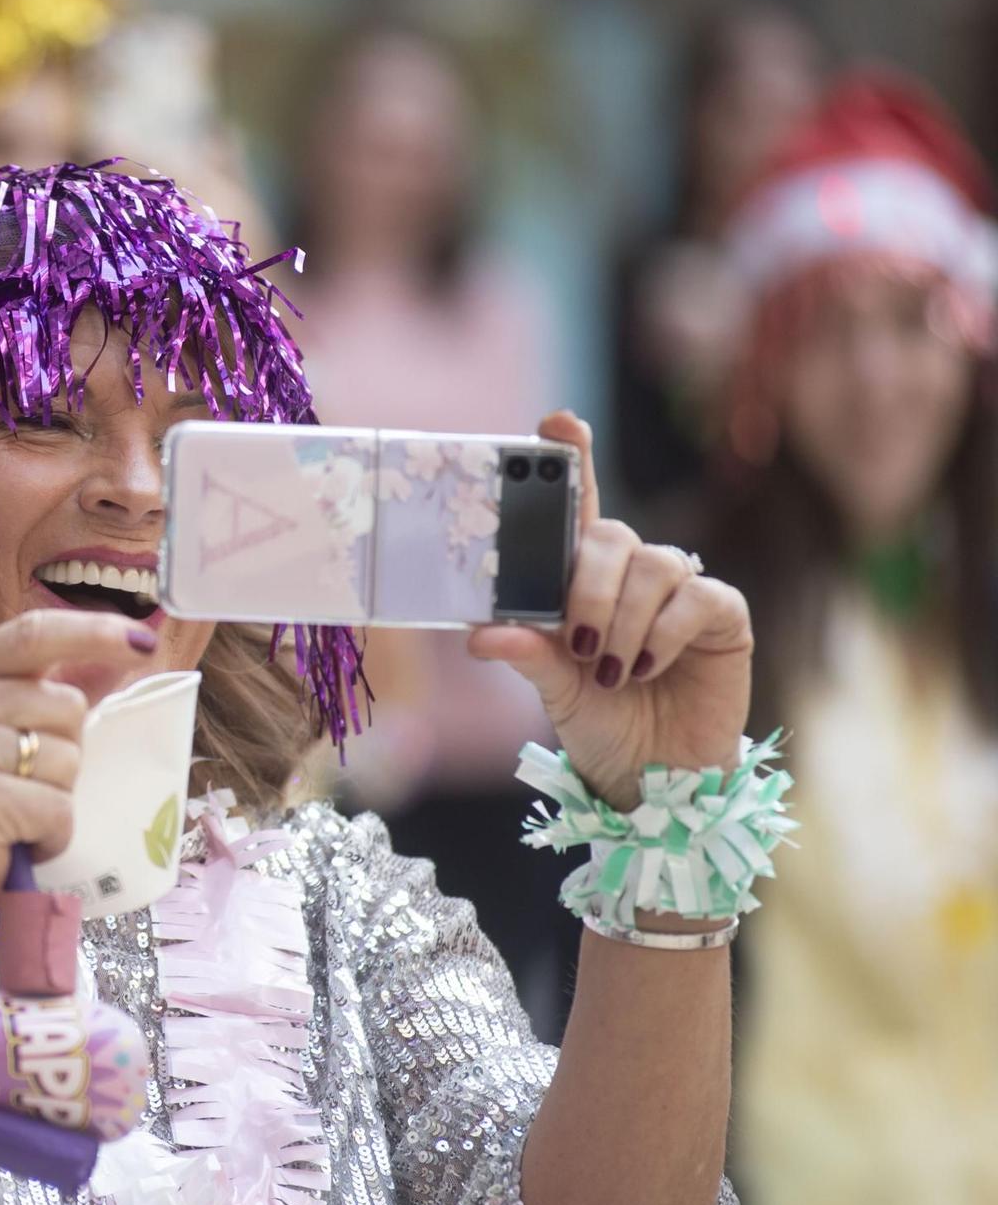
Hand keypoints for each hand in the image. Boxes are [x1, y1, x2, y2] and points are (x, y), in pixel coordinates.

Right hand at [0, 610, 157, 942]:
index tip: (142, 641)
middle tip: (22, 787)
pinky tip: (17, 844)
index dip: (93, 632)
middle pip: (67, 705)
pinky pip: (58, 808)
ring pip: (68, 759)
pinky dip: (52, 836)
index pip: (34, 634)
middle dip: (65, 754)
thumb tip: (125, 654)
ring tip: (14, 817)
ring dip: (56, 799)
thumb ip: (51, 696)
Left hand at [468, 412, 752, 808]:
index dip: (570, 459)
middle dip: (589, 587)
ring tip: (614, 670)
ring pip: (655, 565)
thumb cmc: (603, 725)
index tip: (556, 424)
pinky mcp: (723, 616)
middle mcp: (631, 576)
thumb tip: (480, 634)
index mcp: (582, 581)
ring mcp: (680, 591)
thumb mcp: (555, 690)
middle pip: (612, 537)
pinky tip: (650, 665)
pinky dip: (667, 631)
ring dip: (626, 622)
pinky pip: (698, 596)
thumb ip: (528, 653)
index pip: (575, 508)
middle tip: (581, 644)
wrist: (657, 780)